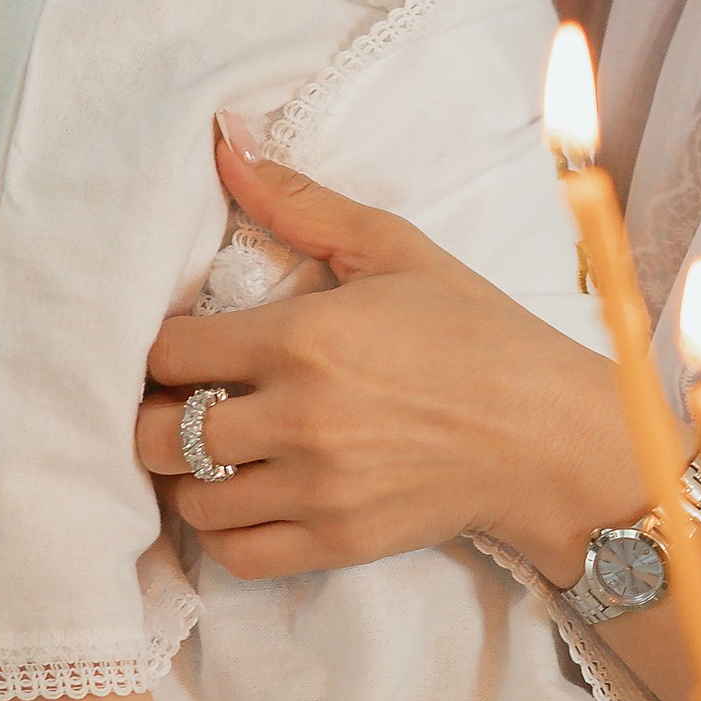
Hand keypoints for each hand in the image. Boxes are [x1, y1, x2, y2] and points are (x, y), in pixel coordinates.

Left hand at [135, 124, 636, 584]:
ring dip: (185, 478)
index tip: (183, 350)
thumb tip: (226, 147)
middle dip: (154, 418)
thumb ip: (302, 204)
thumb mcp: (395, 250)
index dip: (160, 351)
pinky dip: (223, 532)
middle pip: (158, 435)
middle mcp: (300, 417)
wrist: (546, 434)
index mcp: (306, 337)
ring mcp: (318, 488)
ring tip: (213, 454)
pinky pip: (236, 554)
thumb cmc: (474, 332)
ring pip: (190, 500)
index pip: (168, 355)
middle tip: (181, 405)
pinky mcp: (338, 542)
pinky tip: (242, 500)